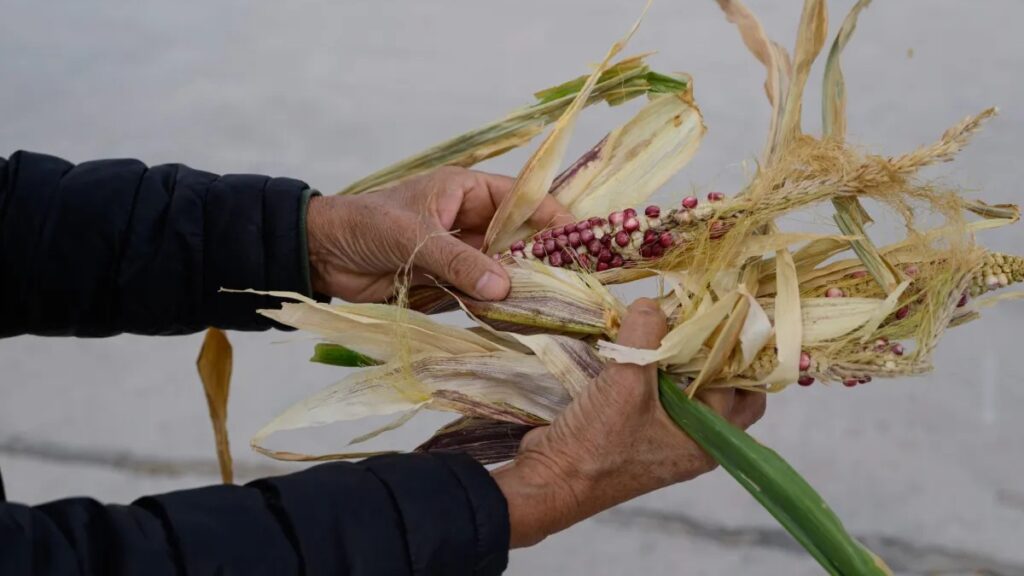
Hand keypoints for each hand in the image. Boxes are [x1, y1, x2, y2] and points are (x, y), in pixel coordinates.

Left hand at [306, 166, 573, 302]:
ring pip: (500, 267)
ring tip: (553, 303)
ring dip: (519, 283)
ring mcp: (457, 253)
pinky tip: (517, 316)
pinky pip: (478, 291)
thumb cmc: (363, 225)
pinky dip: (495, 303)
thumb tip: (505, 287)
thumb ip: (458, 261)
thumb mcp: (414, 236)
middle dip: (542, 255)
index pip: (519, 199)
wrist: (319, 256)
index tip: (579, 238)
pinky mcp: (445, 282)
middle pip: (516, 237)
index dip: (550, 216)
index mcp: (463, 191)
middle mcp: (466, 221)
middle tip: (574, 279)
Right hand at [492, 298, 766, 546]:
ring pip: (686, 389)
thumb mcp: (625, 382)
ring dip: (677, 359)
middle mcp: (693, 441)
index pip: (743, 388)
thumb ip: (645, 336)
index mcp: (707, 439)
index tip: (723, 310)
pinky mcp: (636, 431)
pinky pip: (657, 394)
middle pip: (720, 389)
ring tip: (667, 321)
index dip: (735, 349)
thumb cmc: (597, 443)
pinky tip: (637, 344)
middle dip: (710, 353)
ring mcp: (664, 437)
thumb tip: (652, 303)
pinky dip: (652, 369)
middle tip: (698, 316)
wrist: (549, 480)